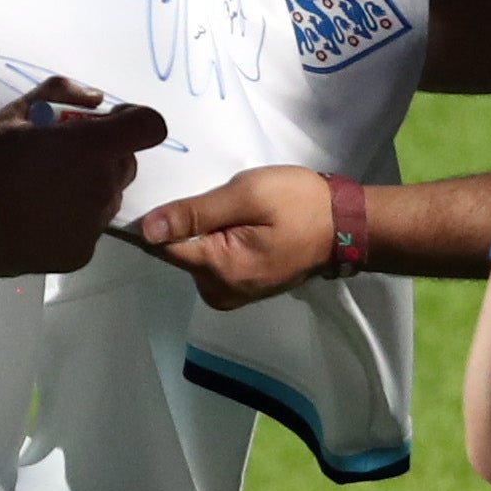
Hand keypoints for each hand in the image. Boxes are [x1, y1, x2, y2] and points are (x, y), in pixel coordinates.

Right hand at [0, 78, 167, 281]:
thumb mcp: (10, 114)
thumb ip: (59, 94)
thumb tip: (95, 99)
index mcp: (88, 149)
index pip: (150, 126)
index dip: (135, 120)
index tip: (107, 122)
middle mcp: (101, 188)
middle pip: (127, 163)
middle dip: (103, 154)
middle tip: (60, 156)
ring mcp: (94, 226)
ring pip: (110, 196)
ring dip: (89, 187)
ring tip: (43, 189)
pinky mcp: (81, 254)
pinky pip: (91, 227)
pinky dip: (74, 219)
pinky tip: (36, 218)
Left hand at [136, 164, 334, 309]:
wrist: (345, 226)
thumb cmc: (299, 204)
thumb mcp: (247, 195)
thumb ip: (194, 212)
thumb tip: (145, 229)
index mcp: (218, 269)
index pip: (161, 246)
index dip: (159, 219)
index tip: (172, 196)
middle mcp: (219, 291)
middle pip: (178, 253)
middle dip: (190, 225)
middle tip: (224, 201)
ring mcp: (232, 294)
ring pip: (195, 257)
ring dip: (205, 234)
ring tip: (236, 212)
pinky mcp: (241, 290)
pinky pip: (213, 264)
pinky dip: (219, 244)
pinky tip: (241, 227)